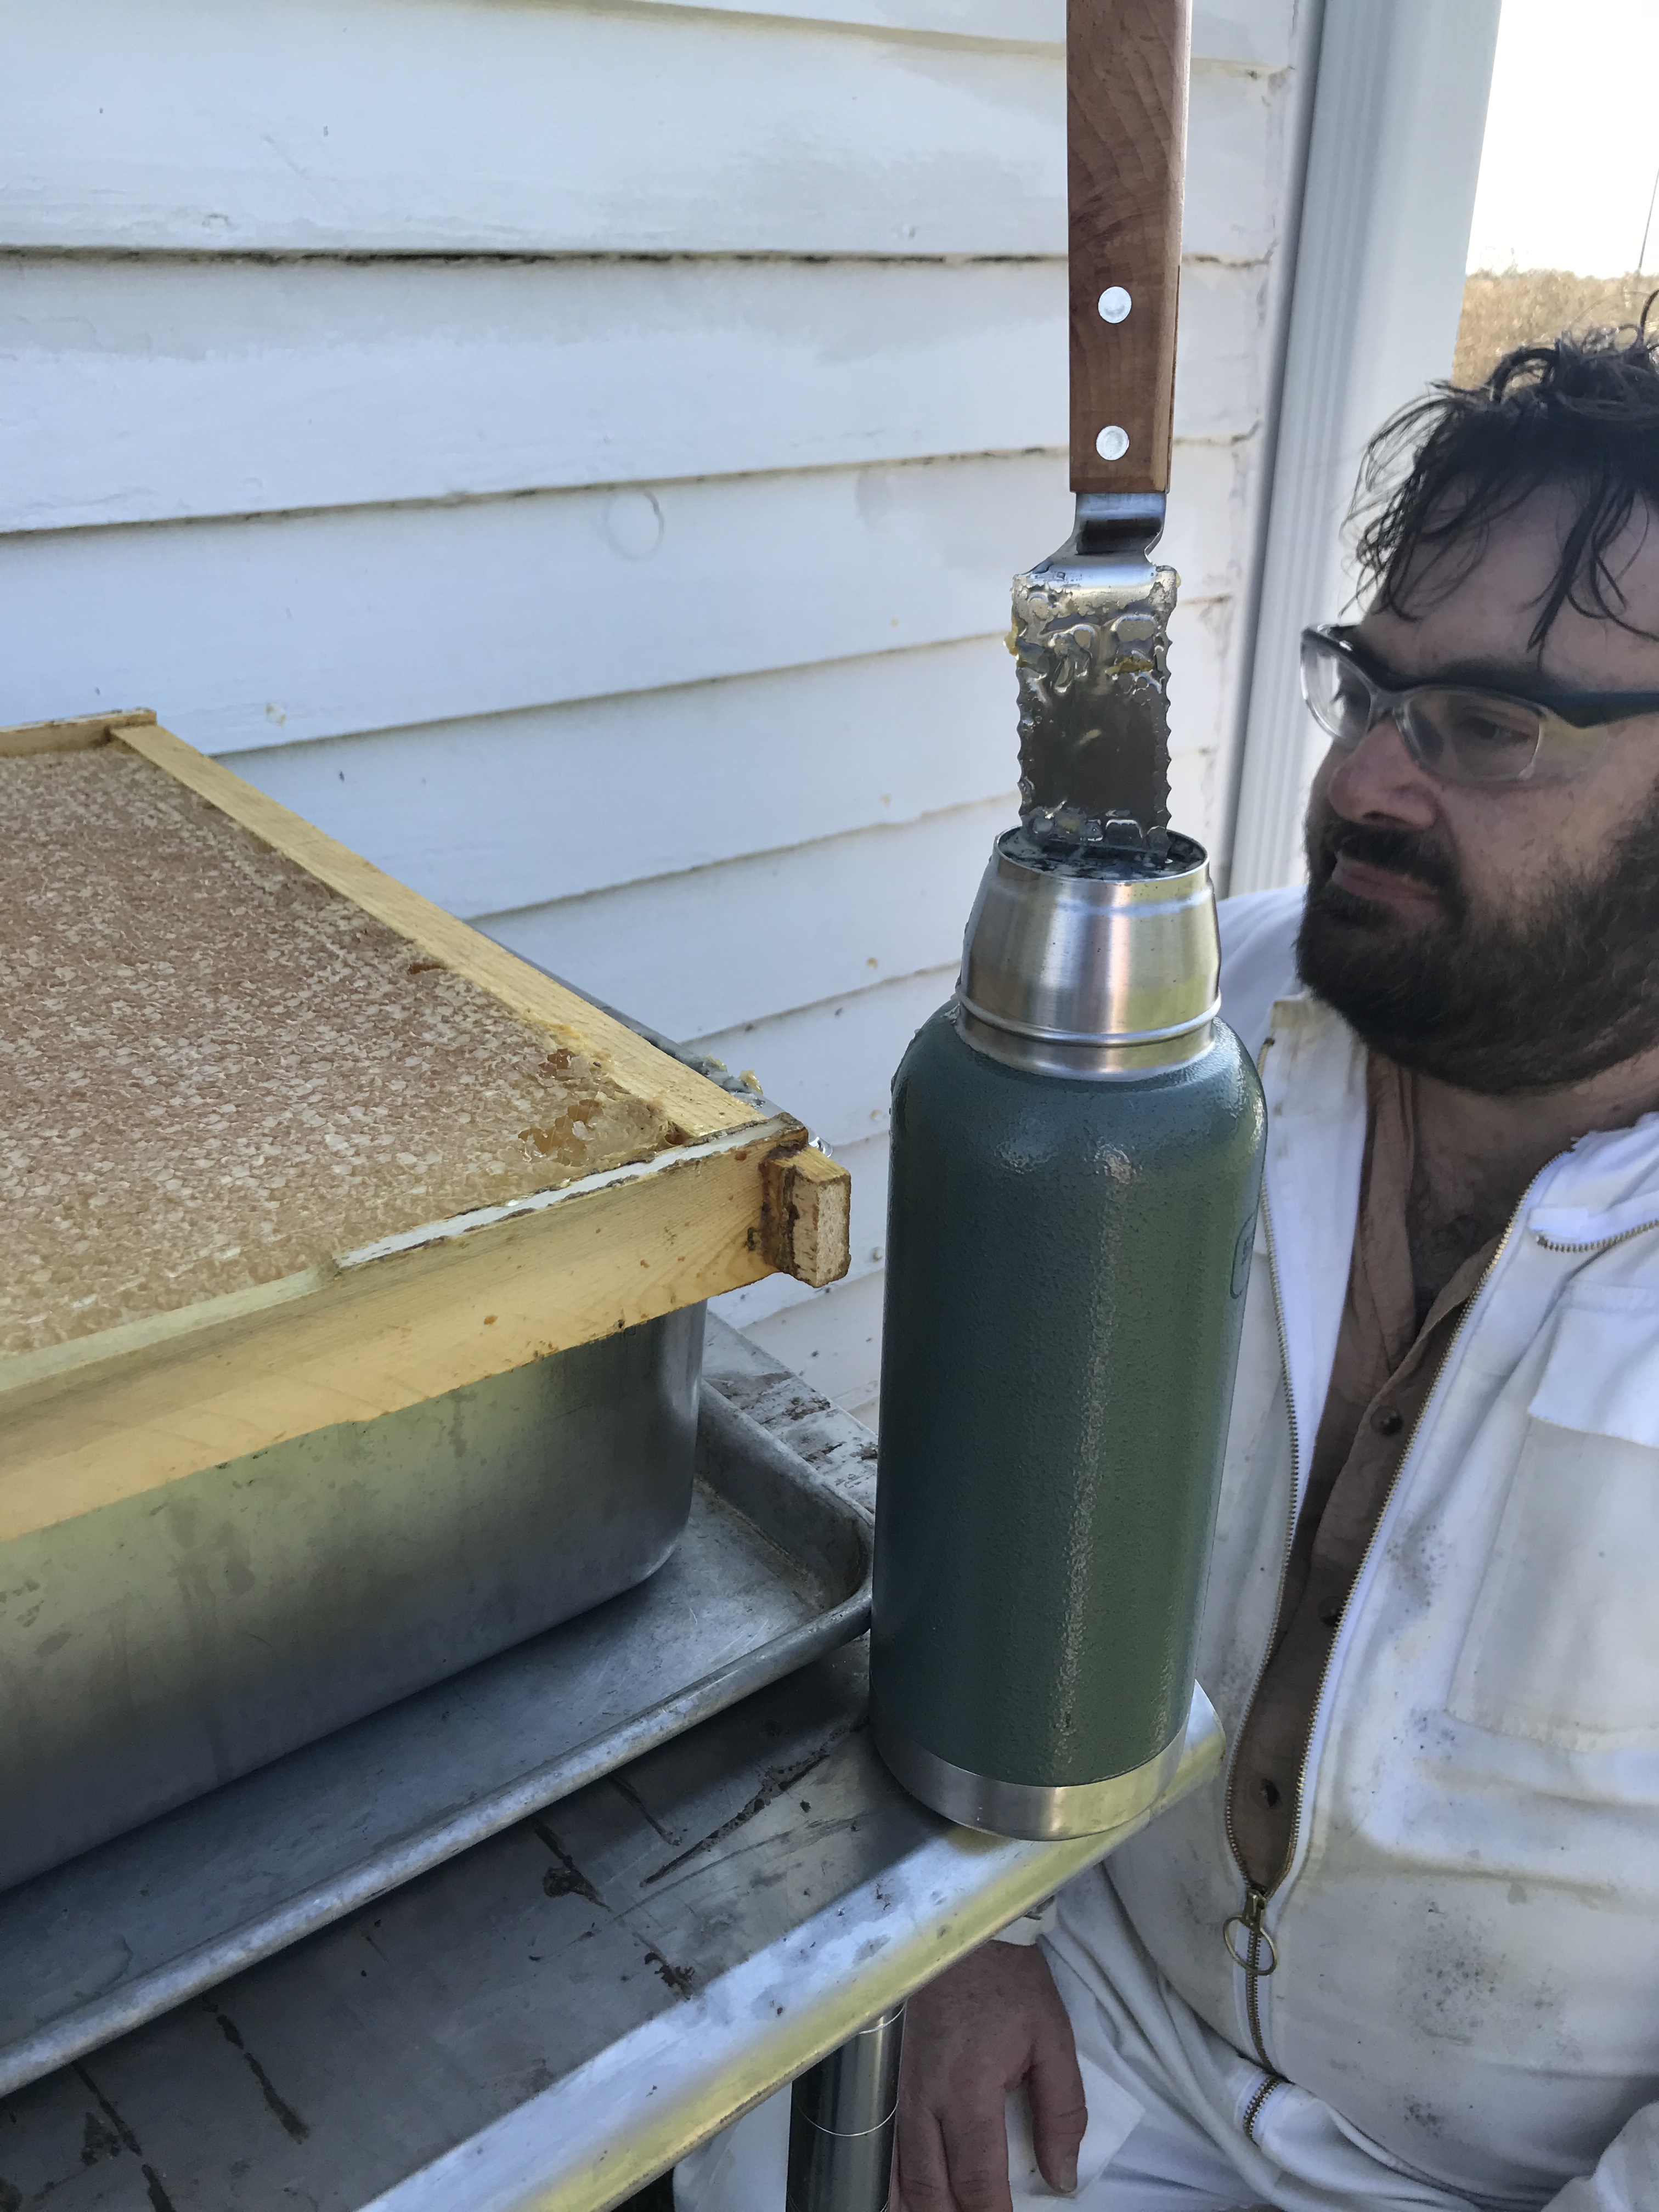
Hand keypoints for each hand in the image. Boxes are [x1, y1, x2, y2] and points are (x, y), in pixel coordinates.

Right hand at [896, 1939, 1086, 2211]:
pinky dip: (892, 2184)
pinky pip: (883, 2148)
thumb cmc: (1009, 1983)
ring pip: (900, 2177)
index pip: (977, 2183)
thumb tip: (1063, 2177)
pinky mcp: (888, 2081)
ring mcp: (899, 2092)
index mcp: (969, 2091)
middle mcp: (925, 2099)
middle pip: (932, 2192)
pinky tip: (903, 2201)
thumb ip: (1063, 2114)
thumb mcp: (1053, 2040)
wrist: (958, 1930)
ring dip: (922, 2210)